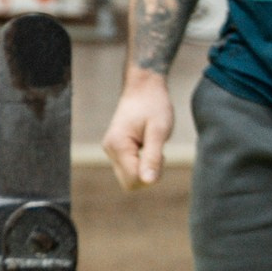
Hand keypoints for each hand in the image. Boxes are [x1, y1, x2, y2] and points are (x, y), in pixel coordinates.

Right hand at [103, 68, 176, 189]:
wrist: (143, 87)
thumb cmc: (154, 106)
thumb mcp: (159, 131)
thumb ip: (153, 158)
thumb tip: (148, 182)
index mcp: (118, 146)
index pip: (133, 180)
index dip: (151, 175)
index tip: (161, 155)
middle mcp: (110, 150)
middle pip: (129, 183)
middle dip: (147, 175)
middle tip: (158, 152)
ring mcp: (111, 149)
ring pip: (129, 177)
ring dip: (145, 169)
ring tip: (153, 146)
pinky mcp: (115, 149)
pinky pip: (128, 168)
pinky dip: (141, 164)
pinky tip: (147, 146)